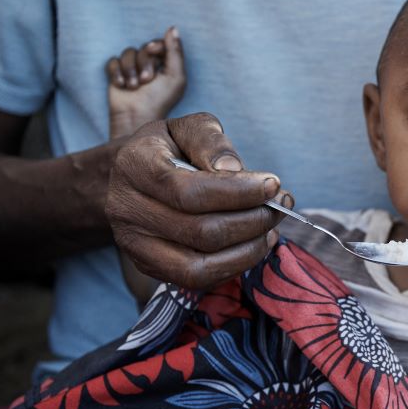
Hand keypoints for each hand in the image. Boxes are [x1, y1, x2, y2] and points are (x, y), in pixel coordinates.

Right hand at [106, 112, 287, 289]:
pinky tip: (254, 245)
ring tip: (271, 228)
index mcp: (135, 166)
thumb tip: (235, 171)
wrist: (130, 175)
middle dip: (252, 221)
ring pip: (199, 266)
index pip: (190, 192)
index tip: (273, 185)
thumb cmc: (168, 148)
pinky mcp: (148, 266)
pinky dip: (233, 266)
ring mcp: (134, 244)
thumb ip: (211, 142)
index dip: (238, 193)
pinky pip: (196, 280)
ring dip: (248, 250)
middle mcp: (127, 209)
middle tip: (280, 206)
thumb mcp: (188, 127)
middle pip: (201, 232)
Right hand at [107, 27, 187, 134]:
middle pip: (142, 48)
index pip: (159, 43)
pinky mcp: (116, 75)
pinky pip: (112, 62)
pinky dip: (116, 73)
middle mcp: (149, 66)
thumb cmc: (161, 99)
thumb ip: (175, 51)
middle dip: (143, 63)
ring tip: (133, 87)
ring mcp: (132, 70)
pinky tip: (121, 86)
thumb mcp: (175, 76)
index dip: (155, 44)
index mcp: (166, 65)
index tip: (153, 51)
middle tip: (146, 81)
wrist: (138, 117)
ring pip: (127, 53)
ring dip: (130, 70)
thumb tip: (173, 27)